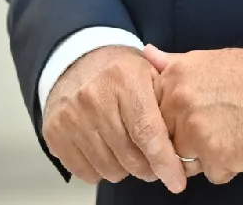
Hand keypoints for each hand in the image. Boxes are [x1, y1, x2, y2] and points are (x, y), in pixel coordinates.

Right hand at [41, 45, 188, 192]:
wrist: (76, 61)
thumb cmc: (120, 72)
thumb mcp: (149, 71)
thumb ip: (168, 100)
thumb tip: (187, 139)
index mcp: (124, 80)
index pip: (147, 132)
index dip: (164, 161)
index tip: (176, 180)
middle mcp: (94, 98)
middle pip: (129, 156)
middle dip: (148, 169)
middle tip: (154, 165)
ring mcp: (71, 117)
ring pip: (108, 168)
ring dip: (124, 170)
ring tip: (129, 154)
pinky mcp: (55, 133)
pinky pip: (85, 172)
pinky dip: (101, 170)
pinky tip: (107, 152)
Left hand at [146, 46, 242, 184]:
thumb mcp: (208, 59)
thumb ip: (172, 63)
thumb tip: (146, 54)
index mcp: (174, 79)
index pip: (152, 115)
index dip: (170, 122)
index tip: (186, 121)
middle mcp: (179, 105)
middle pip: (167, 140)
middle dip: (186, 141)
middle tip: (215, 126)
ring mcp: (195, 133)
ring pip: (186, 162)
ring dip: (206, 155)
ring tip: (230, 133)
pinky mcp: (216, 157)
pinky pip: (212, 174)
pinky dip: (228, 166)